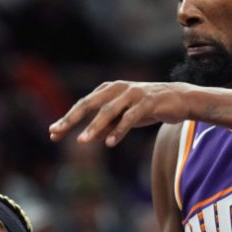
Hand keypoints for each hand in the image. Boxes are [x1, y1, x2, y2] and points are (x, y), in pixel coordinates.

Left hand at [49, 81, 193, 146]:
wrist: (179, 100)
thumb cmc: (147, 108)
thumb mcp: (123, 117)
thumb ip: (106, 125)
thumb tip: (88, 137)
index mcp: (109, 90)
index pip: (83, 104)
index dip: (67, 118)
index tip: (52, 132)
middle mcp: (118, 88)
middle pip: (90, 103)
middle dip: (72, 119)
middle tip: (57, 131)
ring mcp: (133, 94)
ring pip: (109, 110)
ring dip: (94, 127)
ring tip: (82, 141)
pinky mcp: (148, 102)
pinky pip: (130, 117)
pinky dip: (119, 130)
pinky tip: (110, 143)